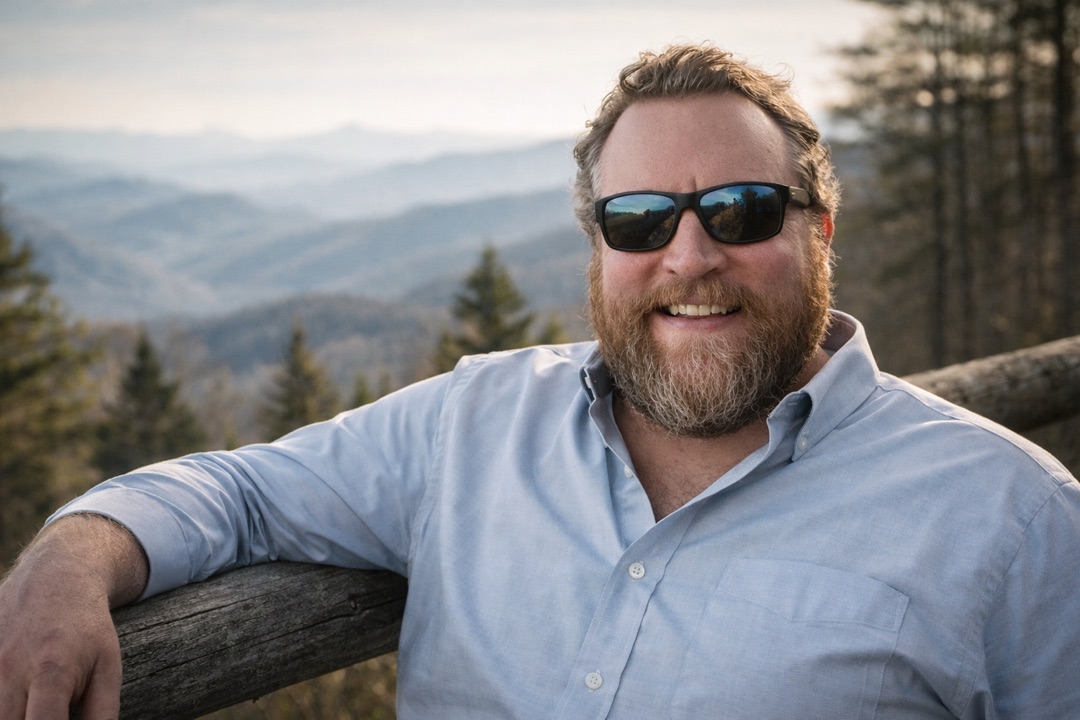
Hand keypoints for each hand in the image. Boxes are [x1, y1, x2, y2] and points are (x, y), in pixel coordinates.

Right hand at [0, 515, 146, 718]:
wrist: (55, 578)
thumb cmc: (87, 628)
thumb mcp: (108, 667)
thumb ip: (101, 713)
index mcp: (51, 674)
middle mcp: (9, 672)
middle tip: (54, 710)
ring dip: (15, 713)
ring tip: (39, 698)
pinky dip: (3, 701)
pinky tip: (20, 692)